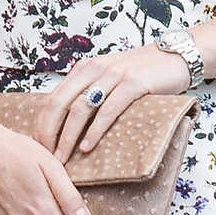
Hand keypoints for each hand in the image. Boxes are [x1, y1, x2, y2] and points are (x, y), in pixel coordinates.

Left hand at [36, 44, 190, 165]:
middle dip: (49, 133)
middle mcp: (95, 69)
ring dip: (68, 137)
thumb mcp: (110, 77)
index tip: (38, 146)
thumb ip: (91, 92)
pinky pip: (108, 110)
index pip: (53, 98)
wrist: (177, 56)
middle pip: (60, 103)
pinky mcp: (133, 84)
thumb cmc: (144, 72)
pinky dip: (95, 131)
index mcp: (85, 68)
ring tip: (62, 158)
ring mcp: (114, 75)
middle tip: (46, 157)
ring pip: (80, 108)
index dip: (42, 123)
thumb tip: (69, 123)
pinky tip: (87, 147)